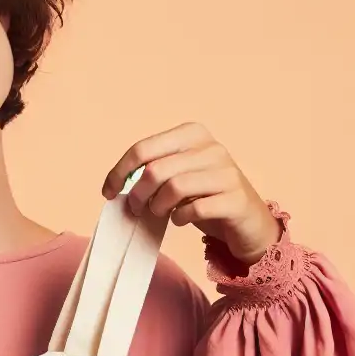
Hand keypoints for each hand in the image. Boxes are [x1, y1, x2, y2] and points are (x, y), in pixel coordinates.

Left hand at [102, 122, 281, 264]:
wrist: (247, 220)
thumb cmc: (204, 197)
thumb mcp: (176, 176)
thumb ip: (151, 172)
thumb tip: (116, 184)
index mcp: (192, 134)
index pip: (143, 148)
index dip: (119, 172)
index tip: (108, 192)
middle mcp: (211, 148)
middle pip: (155, 170)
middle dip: (137, 195)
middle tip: (136, 209)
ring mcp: (226, 172)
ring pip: (174, 188)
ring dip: (158, 207)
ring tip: (160, 213)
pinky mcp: (235, 199)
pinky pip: (194, 209)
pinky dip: (180, 219)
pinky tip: (181, 220)